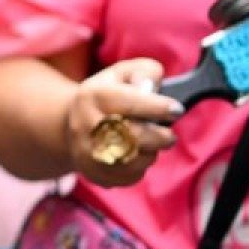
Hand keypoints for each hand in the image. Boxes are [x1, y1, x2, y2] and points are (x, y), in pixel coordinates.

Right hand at [64, 59, 182, 187]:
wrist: (71, 125)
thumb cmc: (107, 96)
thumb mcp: (123, 73)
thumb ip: (144, 72)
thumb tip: (150, 88)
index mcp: (91, 96)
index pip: (128, 102)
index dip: (158, 107)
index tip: (176, 110)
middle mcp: (84, 126)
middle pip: (133, 137)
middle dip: (160, 137)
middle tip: (168, 135)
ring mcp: (87, 153)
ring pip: (135, 161)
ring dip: (151, 153)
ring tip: (148, 143)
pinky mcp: (94, 174)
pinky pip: (130, 176)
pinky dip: (141, 167)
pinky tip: (136, 155)